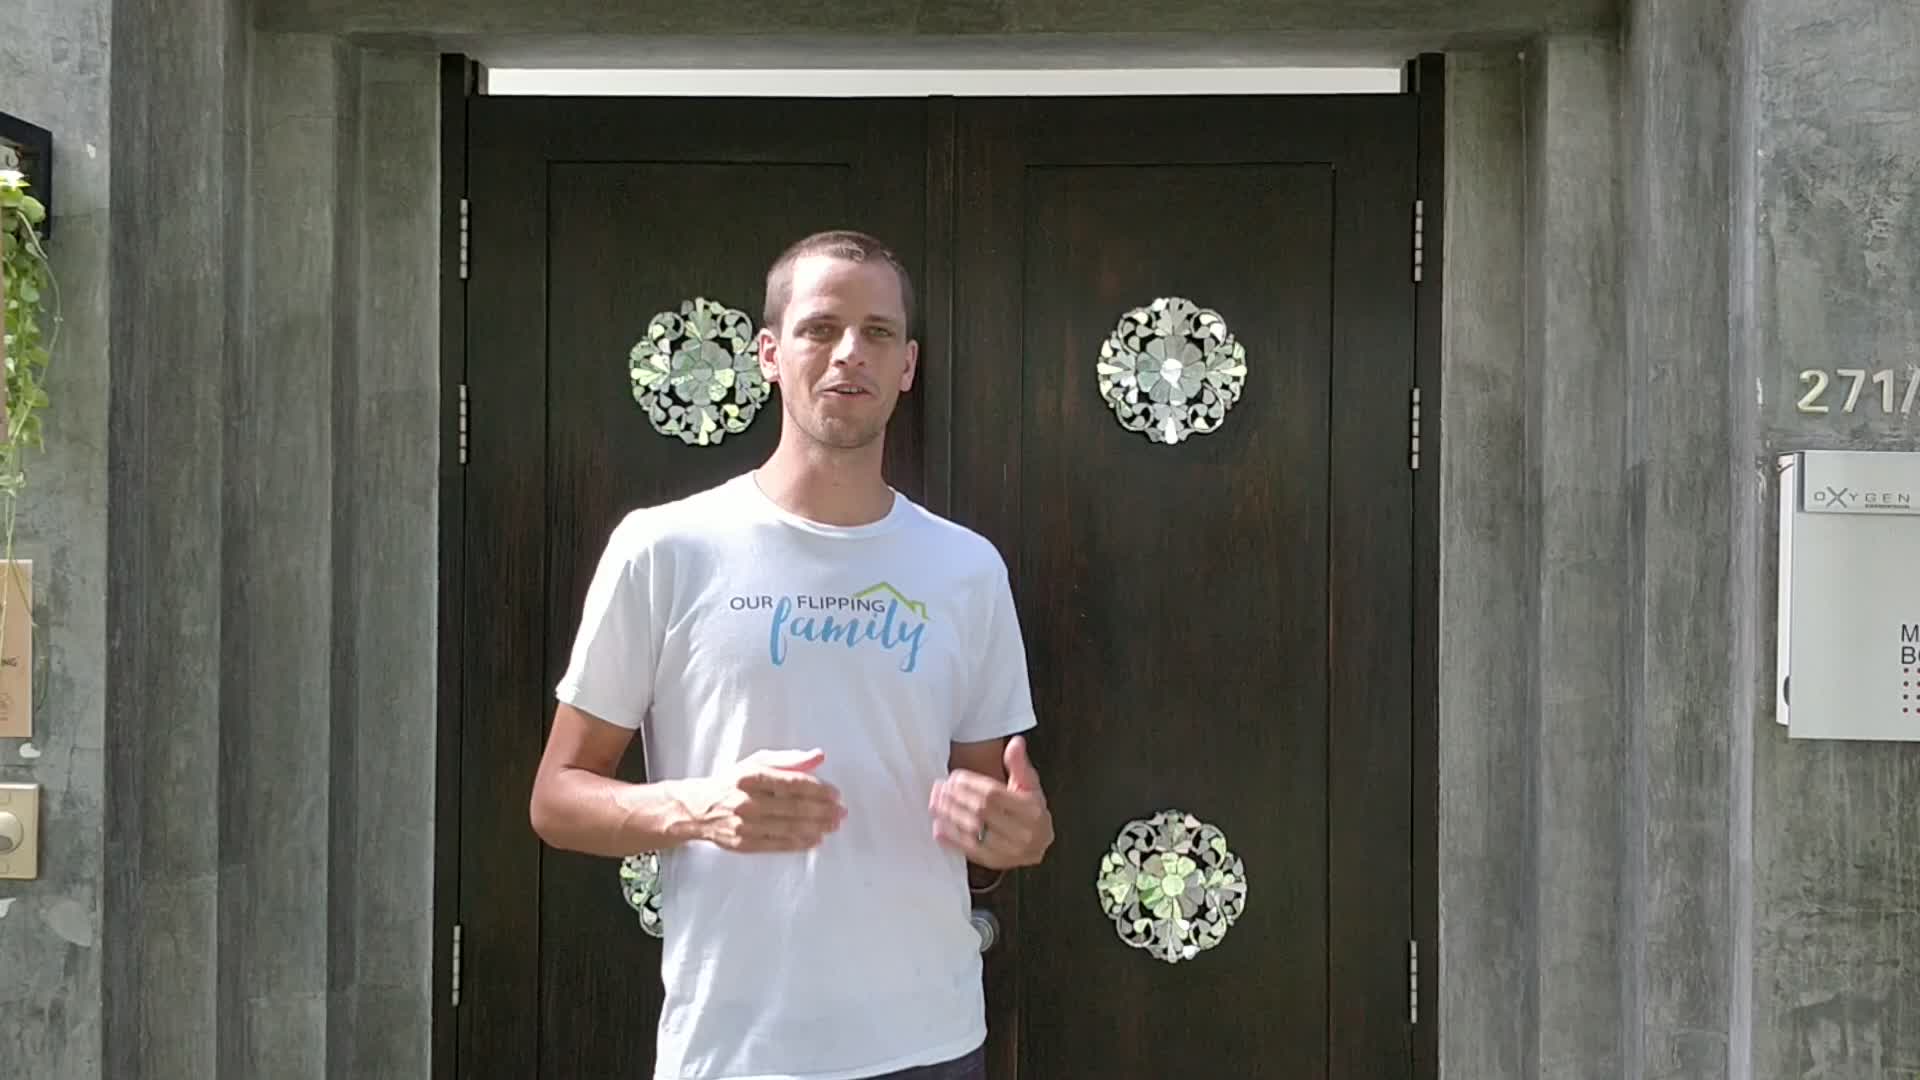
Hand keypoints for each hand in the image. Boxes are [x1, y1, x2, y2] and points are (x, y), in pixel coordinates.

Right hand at [681, 748, 846, 852]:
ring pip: (789, 828)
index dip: (818, 789)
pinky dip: (799, 843)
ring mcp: (745, 824)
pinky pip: (777, 844)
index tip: (836, 794)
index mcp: (752, 777)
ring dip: (816, 828)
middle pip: (794, 807)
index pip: (792, 783)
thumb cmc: (732, 782)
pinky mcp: (744, 843)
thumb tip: (819, 755)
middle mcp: (748, 801)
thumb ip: (789, 760)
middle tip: (841, 813)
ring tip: (834, 826)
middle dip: (823, 811)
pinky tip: (815, 840)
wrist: (698, 808)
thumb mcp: (757, 762)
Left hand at [929, 736, 1053, 869]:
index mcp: (1032, 810)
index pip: (994, 794)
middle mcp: (1023, 832)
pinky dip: (952, 840)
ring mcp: (1009, 851)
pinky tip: (938, 829)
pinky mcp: (996, 862)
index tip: (955, 777)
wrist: (1040, 841)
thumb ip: (1019, 764)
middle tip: (940, 788)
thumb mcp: (1030, 784)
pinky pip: (970, 851)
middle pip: (980, 812)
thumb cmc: (1032, 808)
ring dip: (949, 817)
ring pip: (973, 832)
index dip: (971, 784)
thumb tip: (1016, 742)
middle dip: (956, 798)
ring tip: (934, 803)